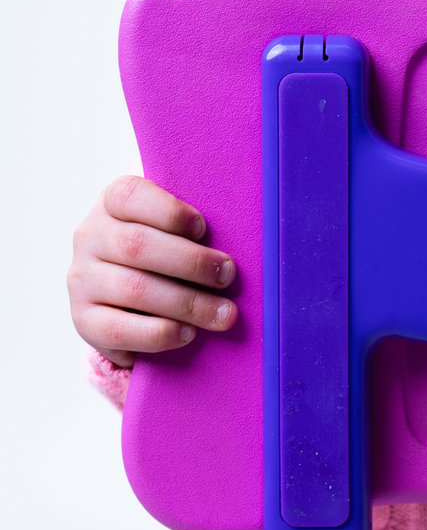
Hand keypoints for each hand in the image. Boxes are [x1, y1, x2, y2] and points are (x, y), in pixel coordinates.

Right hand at [68, 176, 237, 368]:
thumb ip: (193, 228)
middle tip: (228, 276)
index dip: (169, 212)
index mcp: (112, 204)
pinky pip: (120, 330)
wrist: (128, 299)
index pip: (129, 196)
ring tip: (223, 313)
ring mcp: (82, 279)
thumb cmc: (167, 252)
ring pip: (134, 289)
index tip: (203, 228)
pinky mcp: (84, 320)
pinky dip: (161, 333)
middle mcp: (90, 237)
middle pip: (137, 245)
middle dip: (191, 262)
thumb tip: (243, 238)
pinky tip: (189, 333)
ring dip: (188, 303)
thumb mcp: (174, 230)